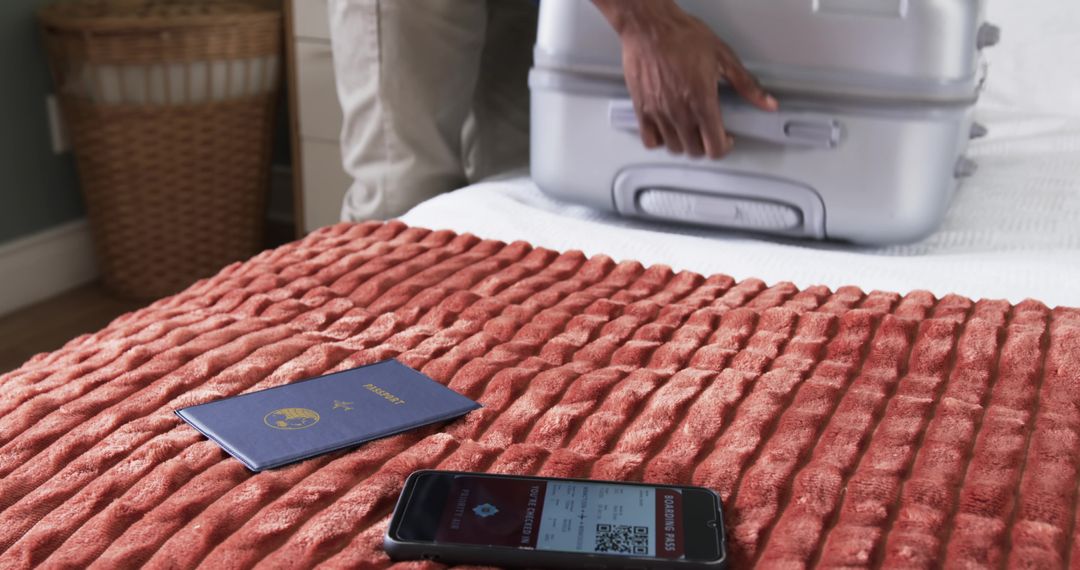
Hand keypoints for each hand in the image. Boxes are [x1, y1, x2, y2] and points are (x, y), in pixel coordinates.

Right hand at [592, 0, 776, 157]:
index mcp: (702, 101)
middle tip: (709, 131)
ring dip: (685, 143)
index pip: (715, 146)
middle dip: (706, 145)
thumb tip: (767, 103)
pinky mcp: (642, 109)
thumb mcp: (723, 57)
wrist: (650, 27)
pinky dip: (660, 140)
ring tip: (690, 129)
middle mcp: (680, 112)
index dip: (724, 147)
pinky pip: (650, 140)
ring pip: (674, 147)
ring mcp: (659, 113)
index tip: (726, 138)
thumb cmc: (683, 37)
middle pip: (695, 150)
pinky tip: (667, 129)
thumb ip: (747, 85)